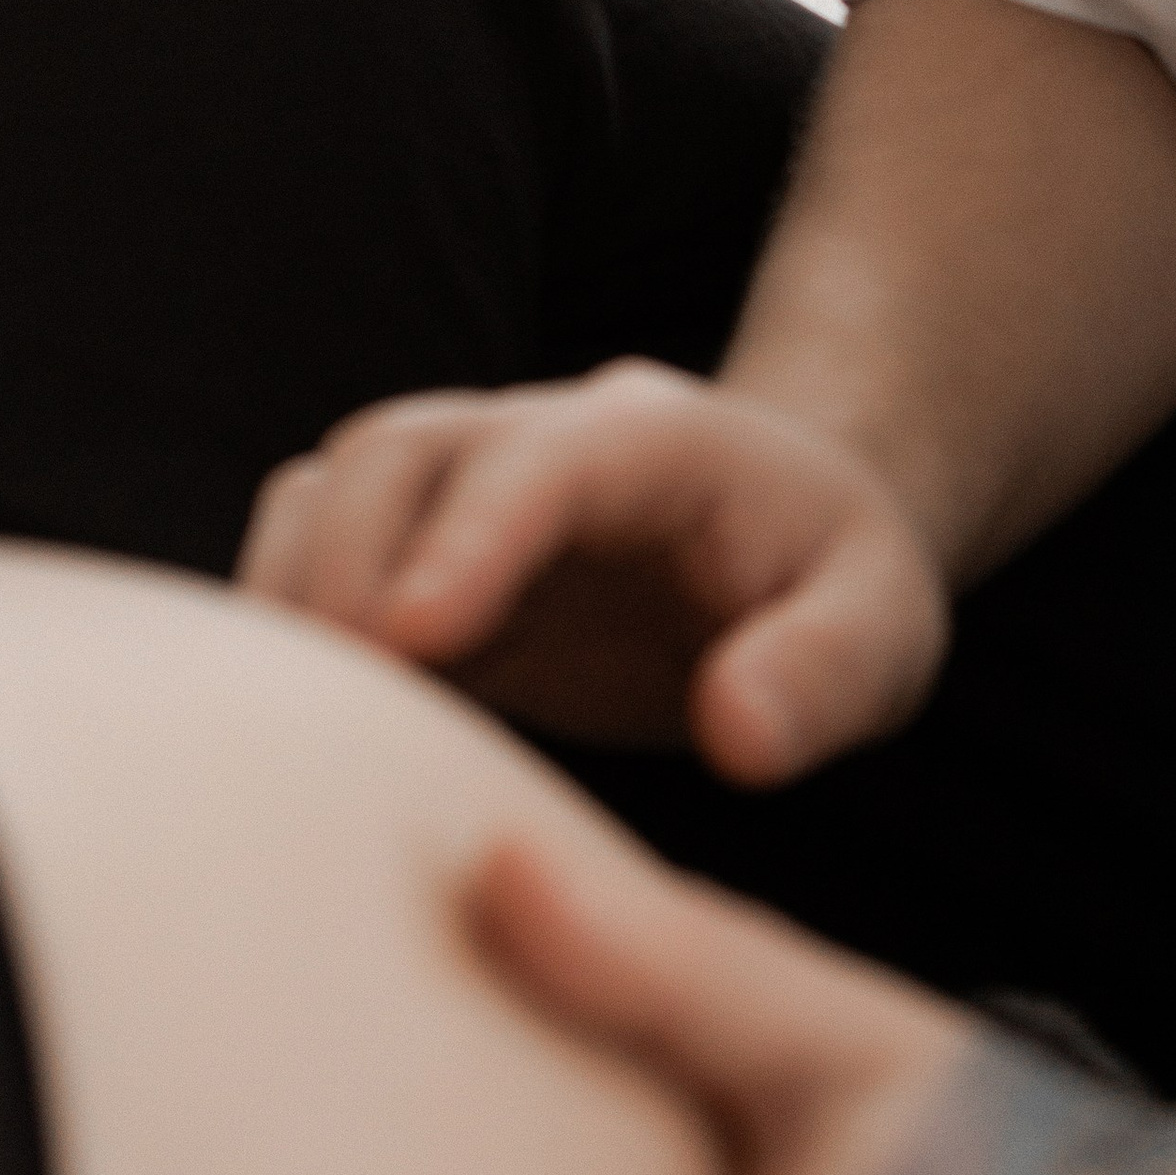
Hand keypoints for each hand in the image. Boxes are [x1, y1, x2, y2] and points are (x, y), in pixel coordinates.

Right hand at [236, 360, 947, 782]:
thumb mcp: (888, 626)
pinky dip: (287, 620)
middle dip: (345, 559)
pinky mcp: (422, 558)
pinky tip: (292, 724)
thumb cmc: (835, 582)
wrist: (784, 534)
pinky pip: (318, 556)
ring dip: (294, 587)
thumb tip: (738, 736)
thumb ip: (827, 670)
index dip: (468, 540)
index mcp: (652, 438)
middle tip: (335, 699)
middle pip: (397, 449)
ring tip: (287, 720)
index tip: (411, 638)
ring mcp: (465, 492)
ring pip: (333, 488)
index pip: (538, 462)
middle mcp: (535, 440)